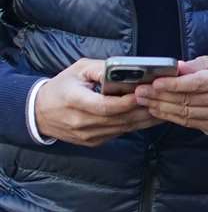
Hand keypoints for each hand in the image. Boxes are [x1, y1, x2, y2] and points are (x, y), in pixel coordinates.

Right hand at [35, 59, 153, 145]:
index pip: (105, 106)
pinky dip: (135, 125)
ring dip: (144, 119)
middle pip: (119, 119)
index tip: (144, 92)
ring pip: (123, 128)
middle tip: (162, 100)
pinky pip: (119, 134)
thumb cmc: (61, 87)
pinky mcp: (94, 142)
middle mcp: (81, 122)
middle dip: (143, 109)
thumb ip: (102, 69)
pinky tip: (148, 117)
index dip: (127, 101)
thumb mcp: (78, 70)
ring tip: (162, 108)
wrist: (40, 113)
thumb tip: (127, 70)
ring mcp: (88, 135)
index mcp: (74, 101)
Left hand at [136, 56, 207, 134]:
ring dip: (162, 108)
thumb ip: (194, 66)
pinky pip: (190, 123)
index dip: (174, 84)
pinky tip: (159, 111)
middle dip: (160, 96)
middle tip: (141, 92)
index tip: (155, 83)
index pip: (196, 83)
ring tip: (145, 102)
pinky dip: (171, 117)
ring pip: (186, 113)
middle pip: (188, 100)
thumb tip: (174, 68)